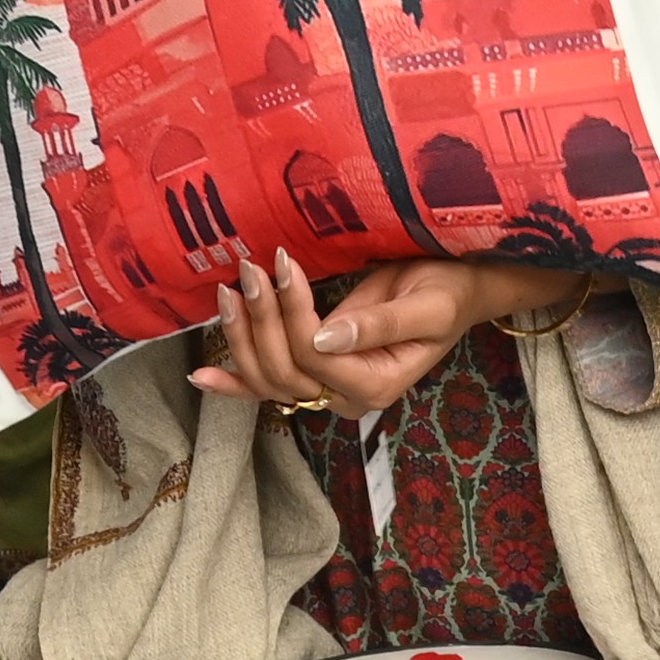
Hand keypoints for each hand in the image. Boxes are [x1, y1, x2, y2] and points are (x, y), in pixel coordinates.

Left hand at [191, 253, 588, 416]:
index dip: (292, 312)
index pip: (314, 355)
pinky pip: (268, 385)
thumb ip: (379, 325)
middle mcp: (346, 397)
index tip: (283, 262)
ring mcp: (327, 390)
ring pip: (268, 377)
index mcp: (376, 384)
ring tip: (228, 292)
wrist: (458, 292)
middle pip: (283, 369)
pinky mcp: (314, 375)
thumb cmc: (448, 291)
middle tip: (250, 267)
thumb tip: (325, 336)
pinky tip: (200, 376)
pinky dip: (233, 382)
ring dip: (241, 338)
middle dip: (260, 318)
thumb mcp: (427, 305)